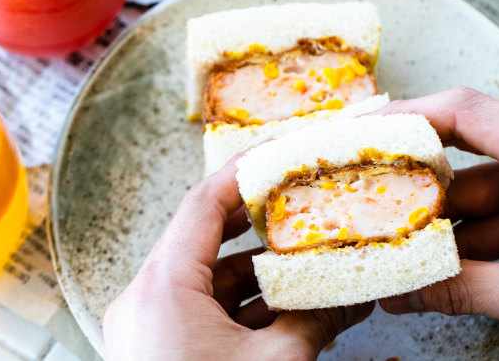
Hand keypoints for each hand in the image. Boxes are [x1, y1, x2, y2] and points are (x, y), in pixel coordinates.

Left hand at [103, 158, 373, 359]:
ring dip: (253, 270)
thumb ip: (312, 322)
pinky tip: (281, 308)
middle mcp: (146, 295)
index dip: (240, 174)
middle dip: (254, 223)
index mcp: (162, 286)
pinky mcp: (157, 344)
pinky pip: (199, 307)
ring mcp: (148, 321)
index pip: (201, 205)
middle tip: (297, 203)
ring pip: (205, 276)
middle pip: (204, 238)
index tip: (275, 156)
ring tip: (301, 260)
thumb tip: (353, 294)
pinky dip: (238, 303)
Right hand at [376, 87, 498, 327]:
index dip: (407, 116)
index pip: (464, 113)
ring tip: (389, 255)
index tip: (362, 130)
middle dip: (409, 192)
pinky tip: (428, 274)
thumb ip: (462, 290)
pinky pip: (490, 227)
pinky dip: (460, 250)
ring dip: (432, 231)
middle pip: (457, 164)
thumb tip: (399, 297)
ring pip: (469, 203)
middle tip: (363, 204)